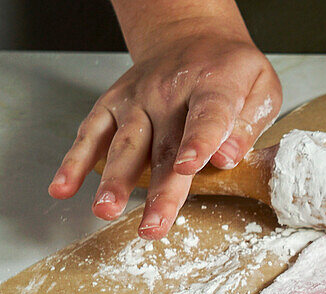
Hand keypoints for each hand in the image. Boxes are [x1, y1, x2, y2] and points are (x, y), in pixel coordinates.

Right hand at [48, 26, 280, 239]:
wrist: (192, 36)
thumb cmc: (231, 71)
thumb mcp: (261, 87)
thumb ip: (249, 124)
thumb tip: (229, 157)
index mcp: (214, 86)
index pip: (207, 116)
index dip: (198, 142)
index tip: (190, 166)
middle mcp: (169, 92)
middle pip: (164, 145)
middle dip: (158, 190)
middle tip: (153, 226)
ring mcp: (137, 99)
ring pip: (125, 144)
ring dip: (114, 180)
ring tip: (105, 210)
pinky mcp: (113, 104)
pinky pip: (91, 133)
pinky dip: (74, 161)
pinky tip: (64, 188)